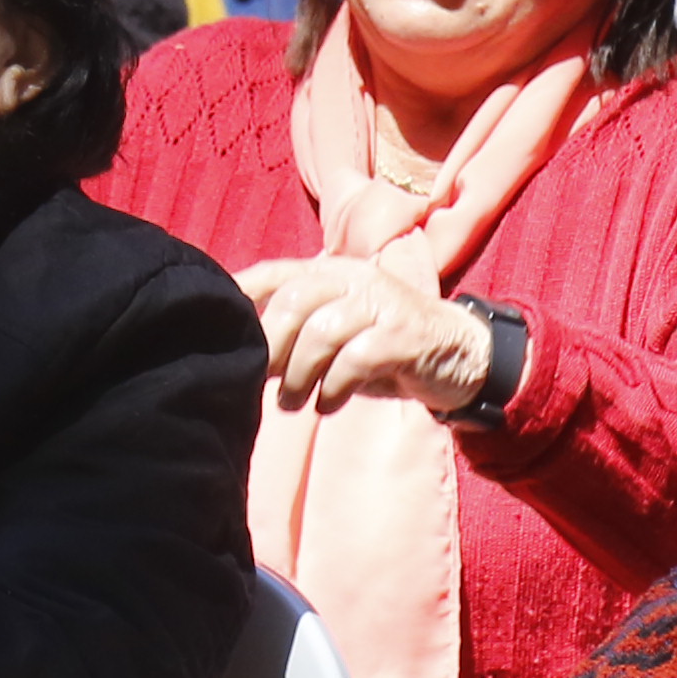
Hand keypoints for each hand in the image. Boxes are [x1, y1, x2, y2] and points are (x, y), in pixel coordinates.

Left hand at [233, 252, 493, 415]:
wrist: (458, 356)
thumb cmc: (382, 349)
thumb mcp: (335, 338)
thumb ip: (293, 338)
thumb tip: (239, 356)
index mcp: (331, 272)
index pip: (276, 273)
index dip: (242, 294)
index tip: (218, 326)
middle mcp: (354, 278)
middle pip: (294, 301)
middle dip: (271, 346)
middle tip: (264, 381)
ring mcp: (382, 303)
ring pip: (323, 332)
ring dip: (300, 375)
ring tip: (292, 403)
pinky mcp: (404, 334)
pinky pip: (357, 358)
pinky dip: (334, 387)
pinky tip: (327, 405)